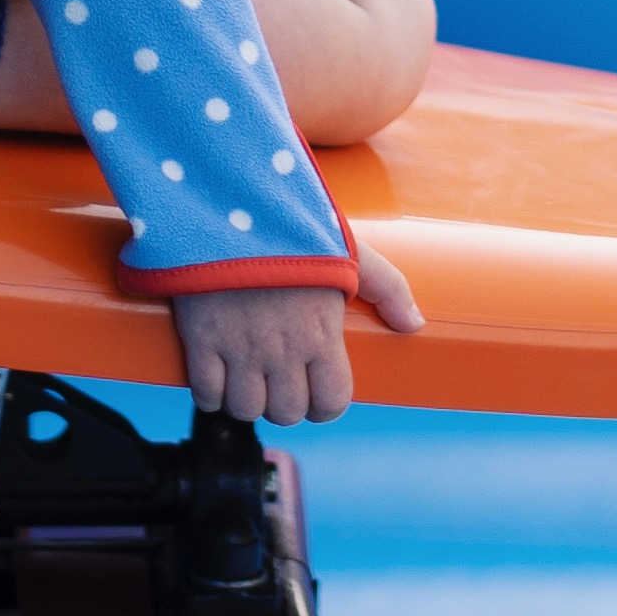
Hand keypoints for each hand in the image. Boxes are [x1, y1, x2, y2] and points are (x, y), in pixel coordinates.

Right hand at [171, 242, 421, 427]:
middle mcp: (283, 351)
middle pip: (287, 412)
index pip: (332, 403)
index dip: (325, 404)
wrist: (231, 203)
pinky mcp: (201, 340)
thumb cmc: (293, 227)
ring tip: (246, 378)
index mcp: (322, 334)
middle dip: (284, 403)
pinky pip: (205, 393)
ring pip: (245, 409)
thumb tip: (415, 323)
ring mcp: (240, 348)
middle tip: (278, 381)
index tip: (315, 390)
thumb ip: (389, 287)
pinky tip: (216, 374)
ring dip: (246, 400)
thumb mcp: (351, 251)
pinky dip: (211, 392)